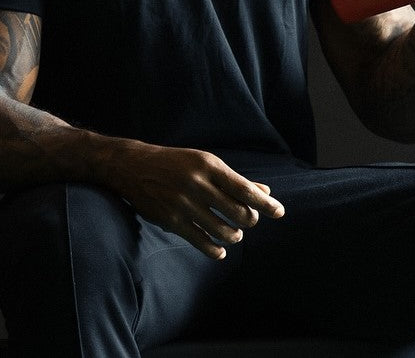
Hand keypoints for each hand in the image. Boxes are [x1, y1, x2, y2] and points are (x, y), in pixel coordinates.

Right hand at [103, 142, 284, 259]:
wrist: (134, 167)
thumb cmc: (176, 163)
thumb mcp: (205, 163)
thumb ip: (234, 180)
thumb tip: (265, 193)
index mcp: (209, 166)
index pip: (245, 189)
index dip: (265, 203)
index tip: (279, 212)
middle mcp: (197, 184)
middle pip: (238, 212)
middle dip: (249, 220)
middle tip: (248, 221)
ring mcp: (183, 204)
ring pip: (223, 230)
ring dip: (234, 236)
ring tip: (234, 233)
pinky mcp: (172, 221)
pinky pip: (202, 242)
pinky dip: (216, 251)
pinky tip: (221, 251)